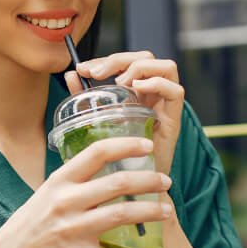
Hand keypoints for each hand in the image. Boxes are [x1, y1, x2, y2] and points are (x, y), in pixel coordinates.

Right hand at [0, 136, 173, 247]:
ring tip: (166, 211)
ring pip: (122, 214)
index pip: (98, 152)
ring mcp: (71, 229)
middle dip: (149, 180)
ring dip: (150, 212)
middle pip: (119, 183)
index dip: (127, 145)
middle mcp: (66, 201)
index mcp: (60, 181)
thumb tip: (110, 162)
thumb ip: (76, 179)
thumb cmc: (33, 221)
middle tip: (166, 182)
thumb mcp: (49, 191)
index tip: (148, 145)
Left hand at [65, 50, 184, 175]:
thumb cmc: (115, 156)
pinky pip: (176, 91)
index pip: (128, 61)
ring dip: (140, 69)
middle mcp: (154, 96)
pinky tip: (136, 91)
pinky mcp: (173, 121)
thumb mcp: (97, 120)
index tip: (83, 70)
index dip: (106, 59)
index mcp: (137, 93)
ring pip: (167, 67)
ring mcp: (165, 107)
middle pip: (147, 58)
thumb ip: (85, 97)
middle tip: (96, 74)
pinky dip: (156, 84)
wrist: (132, 189)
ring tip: (119, 84)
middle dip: (119, 59)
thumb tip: (71, 74)